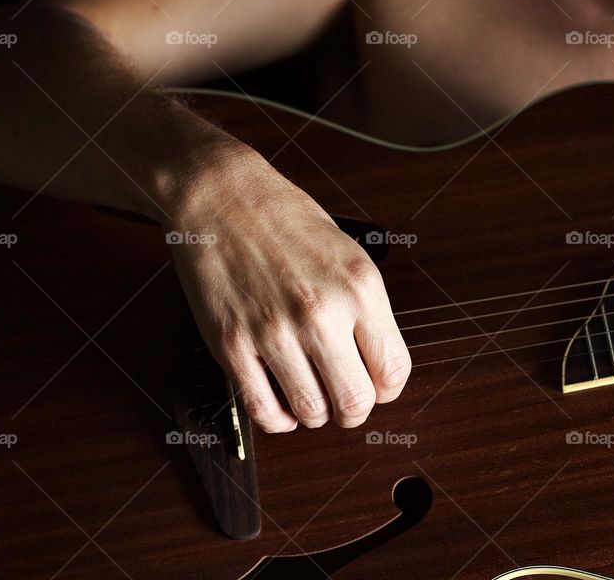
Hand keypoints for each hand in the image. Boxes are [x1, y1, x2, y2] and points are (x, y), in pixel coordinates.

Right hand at [164, 145, 411, 431]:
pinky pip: (263, 409)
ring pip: (311, 411)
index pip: (393, 371)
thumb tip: (373, 361)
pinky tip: (281, 403)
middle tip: (343, 401)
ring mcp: (274, 331)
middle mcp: (321, 312)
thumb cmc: (282, 217)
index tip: (375, 385)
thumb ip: (364, 307)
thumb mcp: (347, 252)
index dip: (386, 389)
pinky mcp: (233, 344)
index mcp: (359, 287)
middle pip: (355, 401)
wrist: (220, 195)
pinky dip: (278, 418)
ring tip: (310, 395)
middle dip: (354, 410)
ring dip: (315, 414)